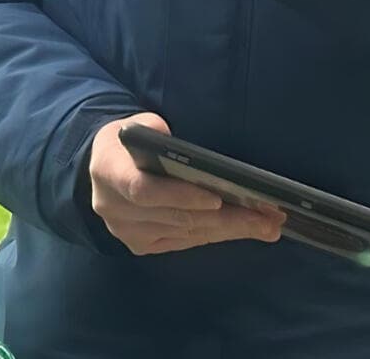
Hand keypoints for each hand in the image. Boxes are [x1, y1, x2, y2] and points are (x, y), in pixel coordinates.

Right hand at [88, 114, 283, 254]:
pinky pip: (184, 242)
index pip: (144, 191)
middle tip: (267, 218)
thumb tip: (186, 152)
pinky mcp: (141, 245)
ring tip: (267, 225)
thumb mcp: (138, 123)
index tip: (217, 200)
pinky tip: (243, 229)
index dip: (181, 197)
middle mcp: (114, 209)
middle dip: (227, 218)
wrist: (102, 167)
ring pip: (186, 233)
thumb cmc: (129, 141)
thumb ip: (156, 131)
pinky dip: (215, 235)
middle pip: (177, 218)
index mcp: (109, 172)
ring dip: (230, 230)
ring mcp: (127, 232)